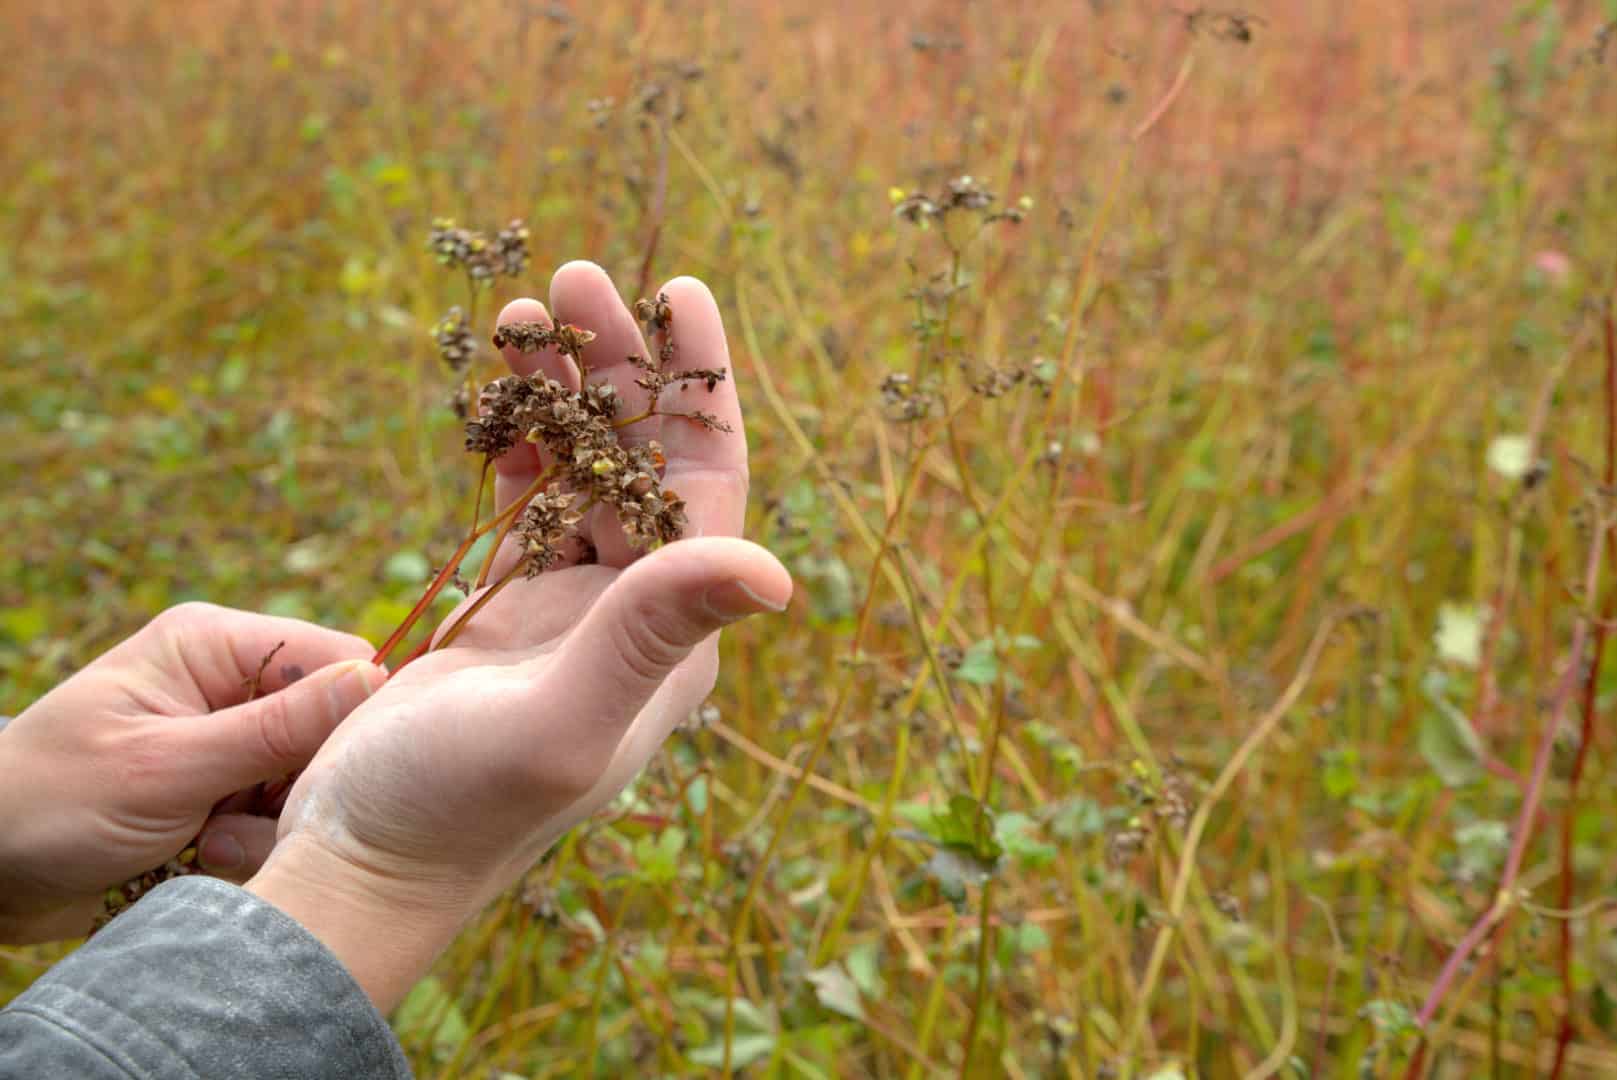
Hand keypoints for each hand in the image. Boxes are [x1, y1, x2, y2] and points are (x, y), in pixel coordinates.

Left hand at [0, 605, 382, 942]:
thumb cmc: (52, 804)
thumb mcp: (167, 767)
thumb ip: (275, 728)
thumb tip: (374, 679)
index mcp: (212, 644)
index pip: (334, 657)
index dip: (349, 715)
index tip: (320, 774)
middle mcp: (226, 682)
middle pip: (327, 724)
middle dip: (299, 782)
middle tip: (244, 819)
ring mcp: (225, 738)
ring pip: (306, 778)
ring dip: (273, 822)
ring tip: (211, 844)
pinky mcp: (221, 788)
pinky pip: (275, 814)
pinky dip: (253, 843)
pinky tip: (205, 856)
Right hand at [246, 263, 790, 1009]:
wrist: (368, 858)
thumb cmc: (461, 807)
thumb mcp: (563, 718)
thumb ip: (655, 635)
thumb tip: (781, 573)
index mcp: (675, 634)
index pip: (710, 484)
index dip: (701, 386)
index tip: (683, 292)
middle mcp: (639, 613)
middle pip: (644, 459)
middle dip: (618, 367)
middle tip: (574, 275)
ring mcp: (574, 606)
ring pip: (582, 468)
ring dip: (560, 393)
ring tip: (520, 314)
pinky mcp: (512, 606)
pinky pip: (527, 499)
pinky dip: (514, 443)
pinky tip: (496, 395)